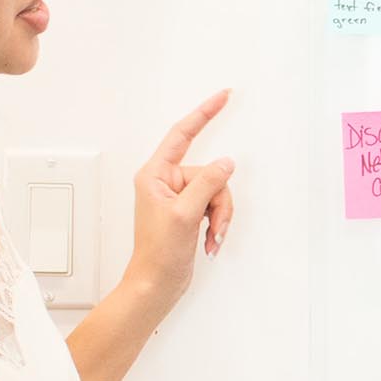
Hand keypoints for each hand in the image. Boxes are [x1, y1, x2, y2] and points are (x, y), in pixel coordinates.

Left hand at [123, 90, 235, 297]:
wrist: (156, 284)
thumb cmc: (158, 253)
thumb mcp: (185, 214)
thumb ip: (207, 183)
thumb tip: (226, 162)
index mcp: (155, 175)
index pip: (182, 134)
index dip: (204, 113)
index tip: (223, 97)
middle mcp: (166, 182)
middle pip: (210, 173)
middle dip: (219, 201)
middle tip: (213, 226)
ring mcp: (179, 197)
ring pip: (217, 191)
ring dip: (220, 216)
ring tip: (212, 237)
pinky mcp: (189, 212)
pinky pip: (215, 206)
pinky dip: (218, 224)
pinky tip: (211, 241)